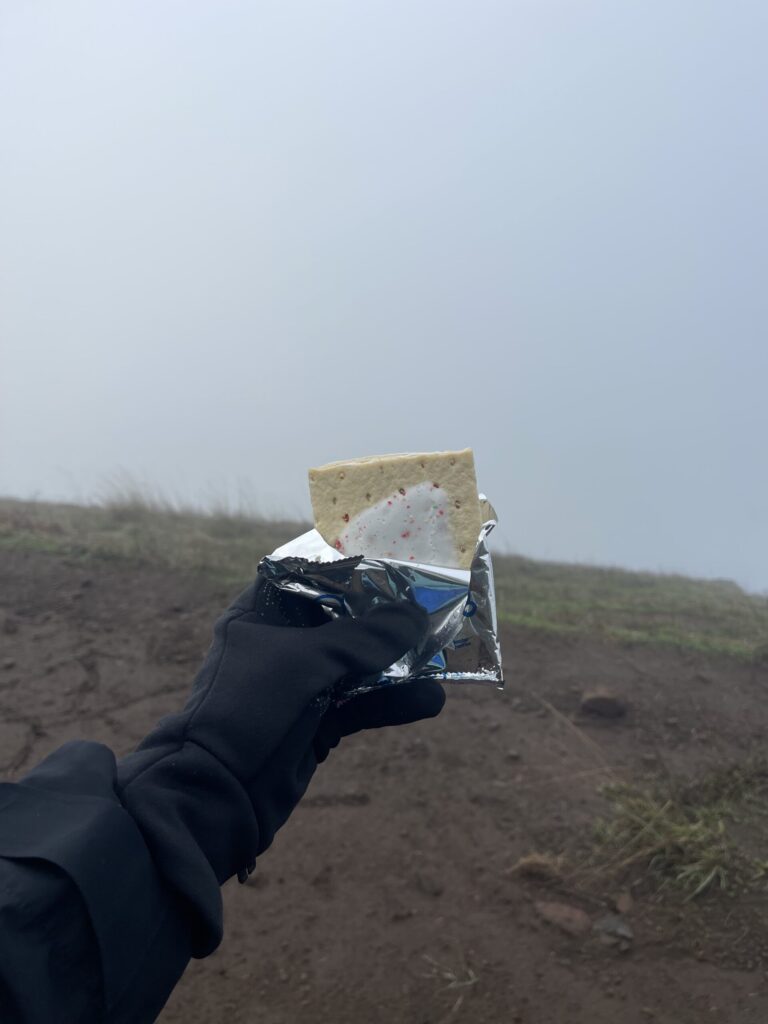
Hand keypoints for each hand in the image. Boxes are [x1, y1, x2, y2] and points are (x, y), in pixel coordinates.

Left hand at [117, 578, 443, 906]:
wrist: (217, 797)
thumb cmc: (248, 709)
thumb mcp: (306, 661)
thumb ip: (362, 637)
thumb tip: (415, 616)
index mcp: (260, 612)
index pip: (312, 577)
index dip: (354, 573)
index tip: (399, 569)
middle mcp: (281, 643)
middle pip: (344, 621)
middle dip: (387, 621)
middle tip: (432, 614)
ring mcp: (300, 684)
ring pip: (358, 665)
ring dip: (397, 666)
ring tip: (442, 661)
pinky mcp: (318, 722)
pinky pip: (361, 704)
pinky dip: (392, 703)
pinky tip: (430, 701)